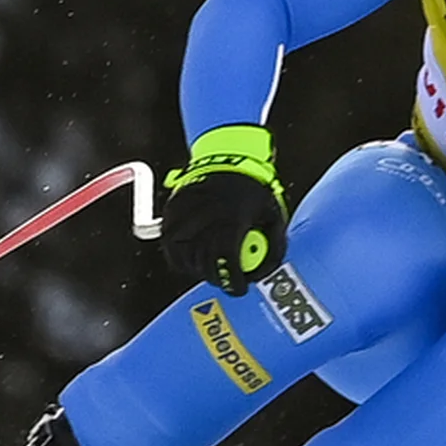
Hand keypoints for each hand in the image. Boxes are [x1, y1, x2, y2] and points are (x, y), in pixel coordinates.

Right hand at [160, 124, 286, 294]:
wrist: (228, 157)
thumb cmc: (253, 188)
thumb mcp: (273, 215)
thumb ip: (274, 246)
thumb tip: (267, 272)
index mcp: (231, 220)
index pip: (226, 263)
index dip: (233, 281)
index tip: (239, 287)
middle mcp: (205, 219)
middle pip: (204, 264)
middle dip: (216, 277)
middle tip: (226, 278)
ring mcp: (184, 215)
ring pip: (183, 258)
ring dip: (197, 268)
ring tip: (210, 266)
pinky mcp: (171, 212)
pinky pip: (170, 244)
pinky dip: (180, 254)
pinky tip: (193, 254)